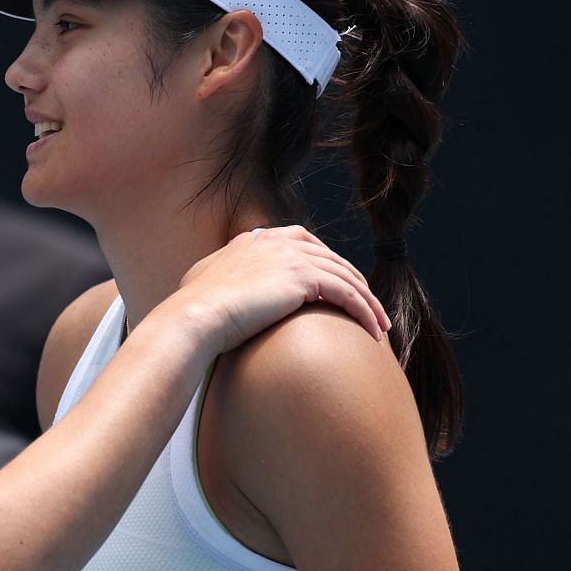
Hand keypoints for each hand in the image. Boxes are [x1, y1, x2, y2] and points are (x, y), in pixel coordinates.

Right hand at [170, 225, 389, 351]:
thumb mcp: (202, 282)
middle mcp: (275, 241)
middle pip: (330, 257)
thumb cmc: (191, 311)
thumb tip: (215, 289)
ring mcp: (291, 257)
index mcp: (253, 240)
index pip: (302, 241)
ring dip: (367, 301)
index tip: (335, 283)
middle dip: (353, 281)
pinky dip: (364, 311)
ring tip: (379, 325)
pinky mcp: (305, 278)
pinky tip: (372, 331)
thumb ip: (218, 277)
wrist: (195, 318)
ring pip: (345, 276)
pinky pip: (348, 293)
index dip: (324, 261)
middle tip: (367, 306)